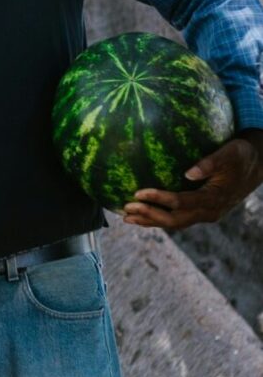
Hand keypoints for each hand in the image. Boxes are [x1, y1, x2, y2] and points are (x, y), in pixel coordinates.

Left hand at [123, 130, 262, 228]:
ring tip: (126, 217)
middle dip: (149, 215)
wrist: (257, 167)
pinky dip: (159, 219)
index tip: (138, 192)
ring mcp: (206, 214)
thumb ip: (211, 162)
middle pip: (175, 219)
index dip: (160, 198)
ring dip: (151, 221)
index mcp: (215, 198)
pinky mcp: (202, 212)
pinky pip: (178, 219)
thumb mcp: (230, 153)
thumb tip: (189, 172)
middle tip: (126, 208)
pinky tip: (141, 215)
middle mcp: (210, 211)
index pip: (182, 202)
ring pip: (175, 223)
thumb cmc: (241, 156)